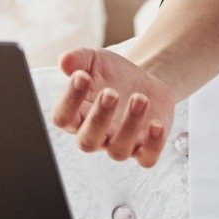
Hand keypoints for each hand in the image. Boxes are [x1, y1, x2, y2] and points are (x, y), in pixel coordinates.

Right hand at [49, 47, 175, 166]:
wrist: (143, 80)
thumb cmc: (112, 74)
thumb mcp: (95, 60)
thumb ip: (79, 58)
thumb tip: (64, 61)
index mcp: (77, 116)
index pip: (62, 118)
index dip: (69, 100)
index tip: (82, 76)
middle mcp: (96, 135)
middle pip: (87, 142)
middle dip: (99, 118)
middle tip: (111, 92)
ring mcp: (120, 144)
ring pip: (118, 151)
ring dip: (129, 125)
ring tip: (140, 97)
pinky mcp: (145, 148)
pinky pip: (147, 159)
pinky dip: (153, 145)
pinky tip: (156, 124)